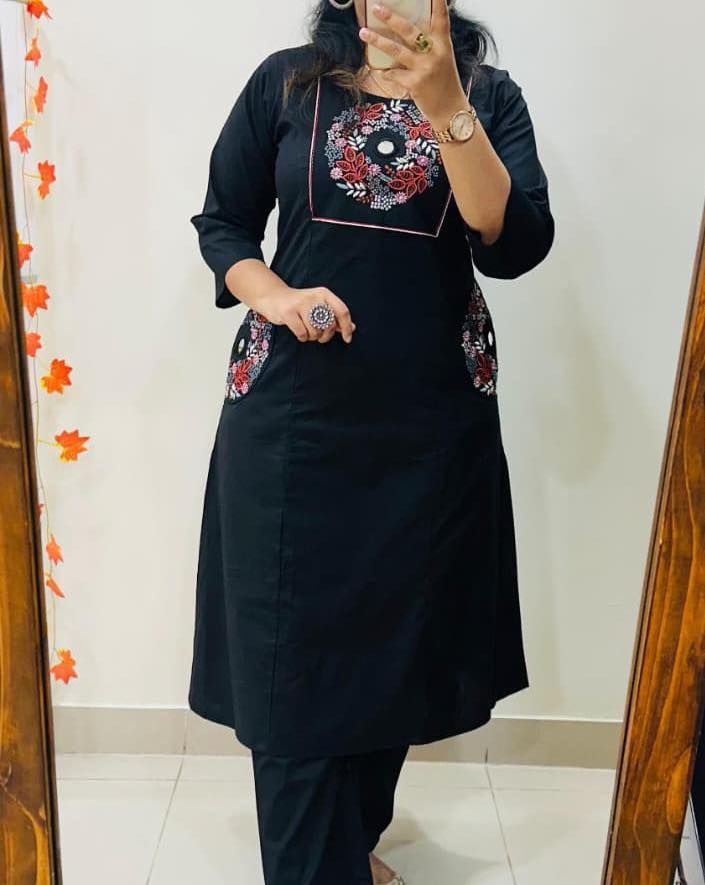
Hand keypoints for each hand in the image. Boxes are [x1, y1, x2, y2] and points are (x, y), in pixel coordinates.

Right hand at [259, 286, 355, 343]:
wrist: (273, 297)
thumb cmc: (299, 305)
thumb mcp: (318, 307)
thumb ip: (335, 317)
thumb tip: (352, 328)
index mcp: (324, 294)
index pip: (342, 311)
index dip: (347, 327)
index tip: (347, 339)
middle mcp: (314, 297)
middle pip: (329, 325)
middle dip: (325, 336)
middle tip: (318, 335)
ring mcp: (300, 304)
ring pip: (315, 331)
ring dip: (311, 337)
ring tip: (306, 331)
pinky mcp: (288, 313)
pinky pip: (302, 334)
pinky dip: (302, 337)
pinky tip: (299, 332)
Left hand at [358, 1, 467, 126]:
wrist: (450, 111)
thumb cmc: (445, 84)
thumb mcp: (443, 58)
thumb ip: (430, 44)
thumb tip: (406, 30)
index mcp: (443, 43)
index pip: (441, 17)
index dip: (437, 1)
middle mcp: (435, 53)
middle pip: (409, 30)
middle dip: (391, 18)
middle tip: (376, 8)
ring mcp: (424, 68)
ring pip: (396, 50)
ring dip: (378, 41)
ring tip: (363, 33)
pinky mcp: (414, 84)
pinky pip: (393, 74)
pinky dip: (385, 73)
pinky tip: (380, 72)